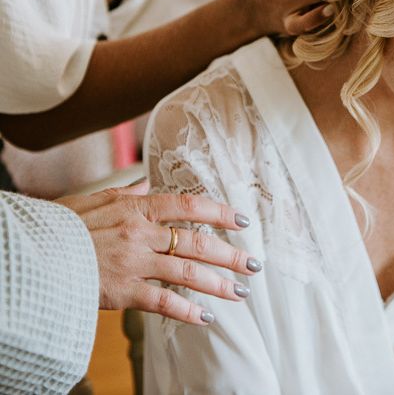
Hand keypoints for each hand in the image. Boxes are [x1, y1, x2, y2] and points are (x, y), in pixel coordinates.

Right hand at [56, 180, 260, 324]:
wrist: (32, 254)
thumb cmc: (62, 225)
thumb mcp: (96, 200)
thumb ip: (127, 194)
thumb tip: (146, 182)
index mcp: (137, 207)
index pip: (189, 206)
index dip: (219, 213)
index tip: (242, 221)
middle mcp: (142, 233)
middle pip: (197, 242)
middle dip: (230, 254)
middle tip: (254, 263)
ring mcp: (134, 263)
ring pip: (188, 272)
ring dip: (218, 283)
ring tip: (241, 291)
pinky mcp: (123, 291)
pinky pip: (163, 302)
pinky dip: (187, 310)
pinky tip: (207, 317)